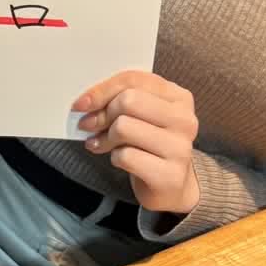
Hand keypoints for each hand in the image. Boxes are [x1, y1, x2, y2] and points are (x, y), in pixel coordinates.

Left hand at [74, 71, 199, 214]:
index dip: (102, 89)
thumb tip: (86, 103)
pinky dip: (115, 158)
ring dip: (106, 138)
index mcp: (179, 97)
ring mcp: (180, 148)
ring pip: (123, 127)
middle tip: (90, 126)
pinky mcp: (170, 175)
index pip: (134, 79)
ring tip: (104, 144)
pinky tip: (119, 160)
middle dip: (103, 114)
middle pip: (128, 101)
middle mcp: (184, 120)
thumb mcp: (142, 115)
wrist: (172, 186)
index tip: (81, 103)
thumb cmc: (150, 144)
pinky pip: (125, 156)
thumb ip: (120, 100)